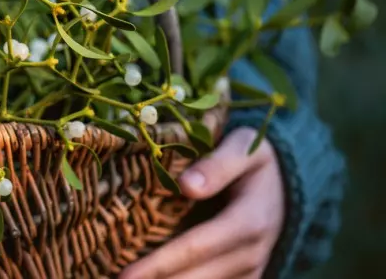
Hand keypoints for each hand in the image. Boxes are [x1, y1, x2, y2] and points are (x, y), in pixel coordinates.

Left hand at [119, 127, 284, 278]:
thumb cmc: (255, 161)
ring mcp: (248, 271)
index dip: (159, 264)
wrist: (290, 183)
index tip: (125, 275)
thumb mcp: (245, 149)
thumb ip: (219, 164)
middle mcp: (249, 254)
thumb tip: (187, 186)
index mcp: (248, 221)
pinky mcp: (244, 278)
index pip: (196, 247)